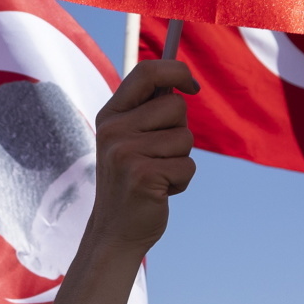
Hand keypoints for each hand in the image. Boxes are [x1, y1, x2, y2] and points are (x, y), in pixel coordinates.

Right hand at [79, 58, 195, 258]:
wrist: (114, 232)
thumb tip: (183, 83)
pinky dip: (182, 181)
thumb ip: (148, 112)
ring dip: (181, 159)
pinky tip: (160, 192)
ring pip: (185, 137)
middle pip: (176, 105)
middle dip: (180, 130)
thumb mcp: (130, 140)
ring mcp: (126, 153)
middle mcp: (114, 129)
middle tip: (159, 155)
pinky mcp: (143, 176)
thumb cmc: (132, 182)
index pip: (146, 72)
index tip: (192, 86)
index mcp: (110, 115)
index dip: (176, 71)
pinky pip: (188, 166)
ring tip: (158, 176)